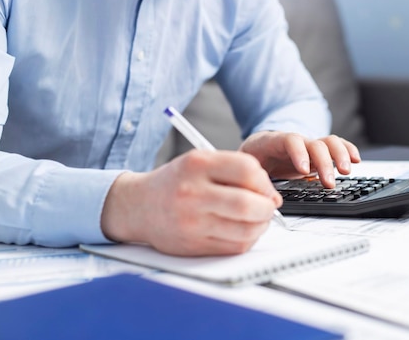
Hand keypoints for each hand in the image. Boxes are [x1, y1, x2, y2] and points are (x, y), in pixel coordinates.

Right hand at [100, 150, 281, 255]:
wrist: (139, 206)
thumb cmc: (175, 182)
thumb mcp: (199, 161)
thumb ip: (234, 169)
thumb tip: (269, 193)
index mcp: (197, 165)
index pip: (247, 170)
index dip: (265, 181)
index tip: (267, 188)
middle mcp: (193, 193)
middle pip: (248, 204)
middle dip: (267, 207)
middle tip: (268, 206)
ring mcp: (192, 222)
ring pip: (245, 230)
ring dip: (261, 226)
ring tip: (256, 219)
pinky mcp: (194, 246)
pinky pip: (234, 247)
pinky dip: (247, 239)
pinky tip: (241, 230)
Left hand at [239, 131, 360, 188]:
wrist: (258, 146)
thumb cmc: (254, 157)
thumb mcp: (247, 165)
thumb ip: (254, 178)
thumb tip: (264, 197)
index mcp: (276, 142)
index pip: (291, 141)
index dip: (299, 154)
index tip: (304, 170)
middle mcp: (297, 142)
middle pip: (315, 144)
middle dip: (324, 163)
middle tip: (328, 183)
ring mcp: (309, 146)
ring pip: (329, 142)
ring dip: (340, 156)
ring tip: (345, 172)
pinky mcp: (319, 153)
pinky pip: (337, 146)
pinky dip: (348, 151)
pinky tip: (356, 160)